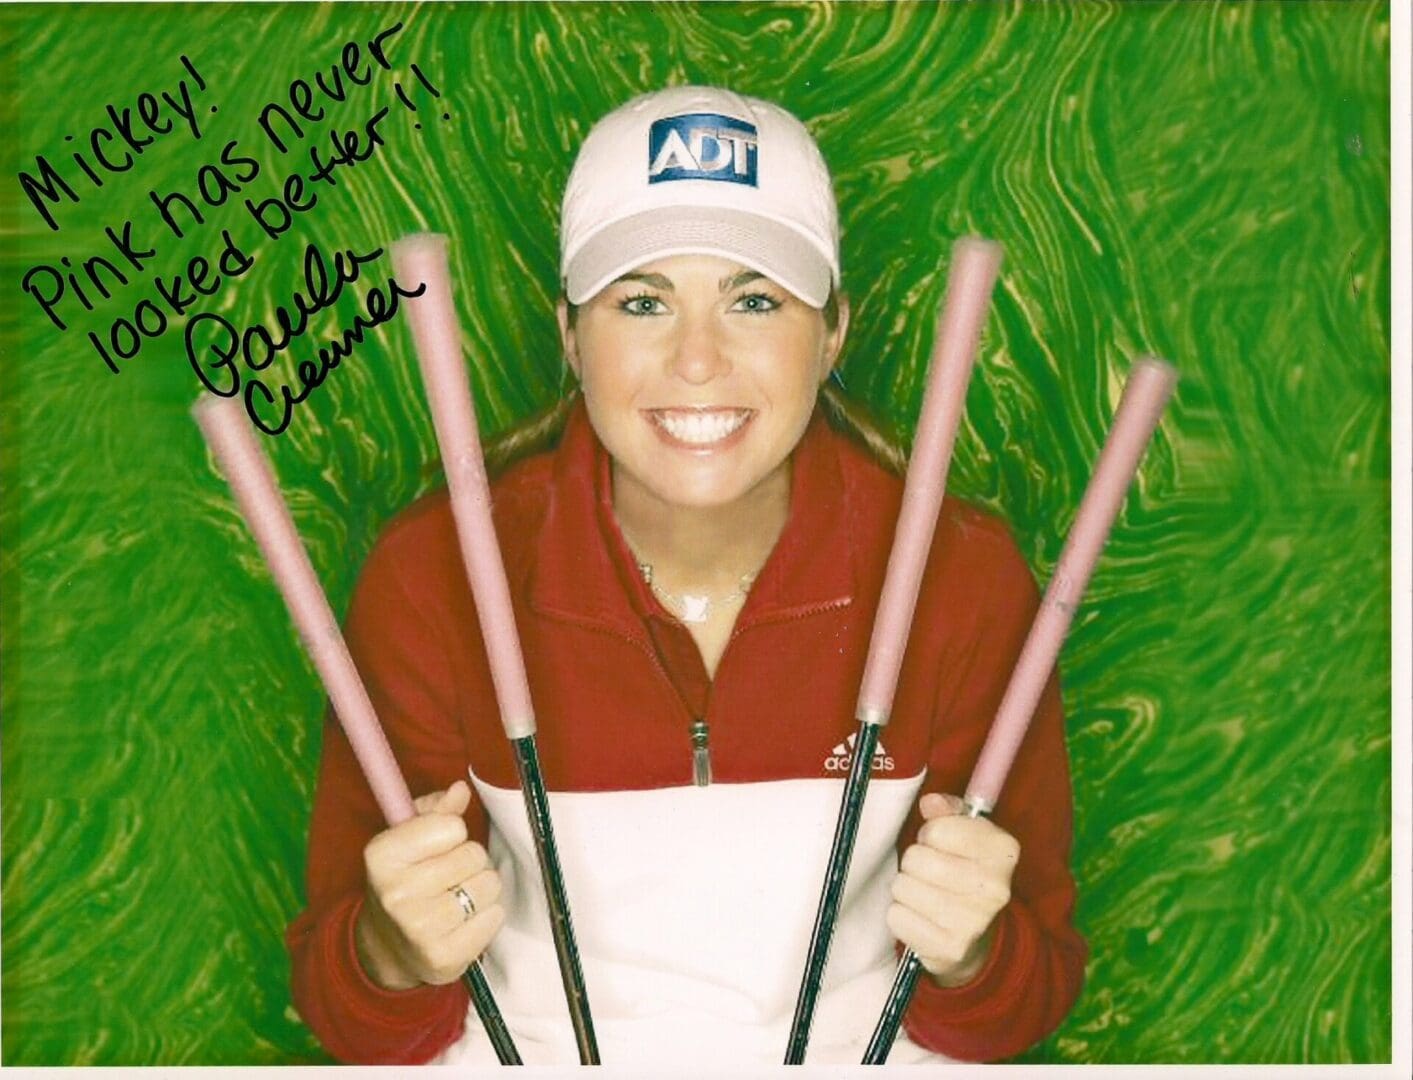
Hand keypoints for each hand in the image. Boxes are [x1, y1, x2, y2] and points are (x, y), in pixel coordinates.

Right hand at [354, 780, 503, 990]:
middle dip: (470, 861)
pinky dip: (488, 917)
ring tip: (459, 898)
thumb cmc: (405, 880)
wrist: (386, 947)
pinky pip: (495, 918)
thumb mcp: (407, 839)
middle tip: (450, 876)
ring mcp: (419, 929)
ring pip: (489, 885)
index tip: (437, 848)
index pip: (452, 826)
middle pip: (474, 855)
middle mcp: (395, 893)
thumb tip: (461, 789)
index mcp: (382, 855)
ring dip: (482, 889)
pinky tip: (464, 922)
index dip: (453, 833)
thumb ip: (436, 810)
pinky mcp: (443, 958)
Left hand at [887, 792, 1018, 986]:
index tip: (940, 845)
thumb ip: (947, 813)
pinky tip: (920, 918)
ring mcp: (974, 921)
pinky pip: (897, 918)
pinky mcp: (950, 949)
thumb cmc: (965, 874)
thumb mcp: (966, 836)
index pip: (939, 829)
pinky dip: (901, 916)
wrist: (979, 939)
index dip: (930, 834)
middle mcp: (995, 887)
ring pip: (903, 887)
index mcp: (1002, 851)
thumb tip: (930, 802)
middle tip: (927, 873)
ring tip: (923, 895)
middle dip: (914, 862)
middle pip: (916, 859)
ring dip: (905, 889)